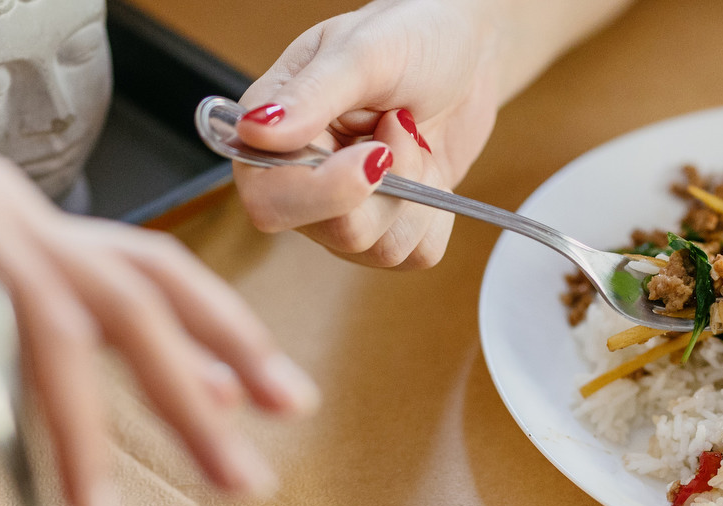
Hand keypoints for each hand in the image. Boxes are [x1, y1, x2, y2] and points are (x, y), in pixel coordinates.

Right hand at [230, 0, 506, 268]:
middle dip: (388, 188)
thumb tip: (255, 132)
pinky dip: (435, 214)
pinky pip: (412, 256)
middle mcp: (300, 180)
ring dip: (414, 192)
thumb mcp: (364, 52)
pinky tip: (427, 168)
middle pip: (333, 232)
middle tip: (401, 127)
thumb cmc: (412, 33)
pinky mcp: (387, 227)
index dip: (323, 193)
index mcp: (272, 133)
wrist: (467, 49)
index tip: (374, 154)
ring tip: (411, 136)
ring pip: (376, 249)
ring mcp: (343, 210)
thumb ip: (311, 95)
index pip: (268, 201)